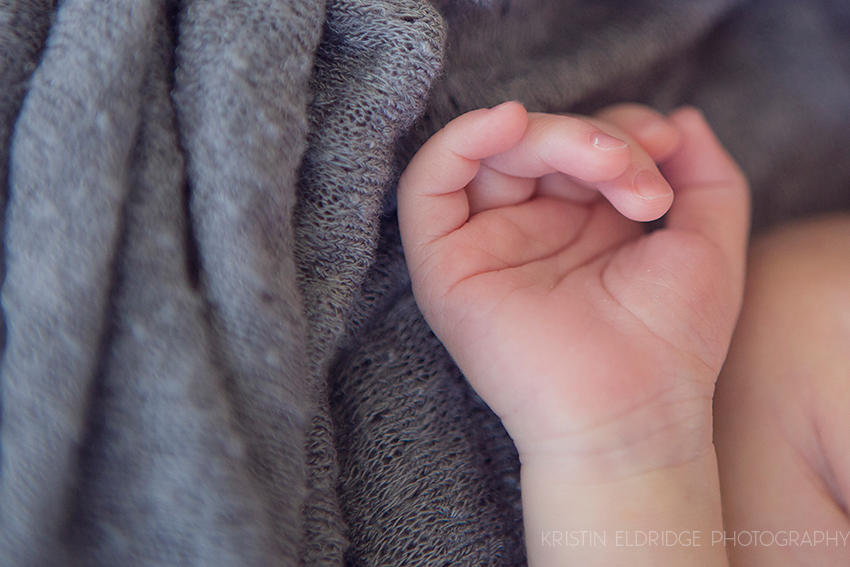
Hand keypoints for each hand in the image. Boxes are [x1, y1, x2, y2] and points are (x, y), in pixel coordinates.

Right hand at [398, 102, 748, 480]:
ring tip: (606, 164)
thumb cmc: (671, 345)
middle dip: (594, 137)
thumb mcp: (709, 242)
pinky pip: (427, 187)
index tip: (668, 147)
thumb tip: (682, 120)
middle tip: (638, 173)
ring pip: (490, 154)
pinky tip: (507, 123)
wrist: (632, 416)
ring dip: (550, 136)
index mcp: (580, 224)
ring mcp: (484, 246)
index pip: (581, 145)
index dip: (623, 128)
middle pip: (535, 143)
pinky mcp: (445, 268)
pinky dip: (459, 142)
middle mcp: (529, 230)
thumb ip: (705, 174)